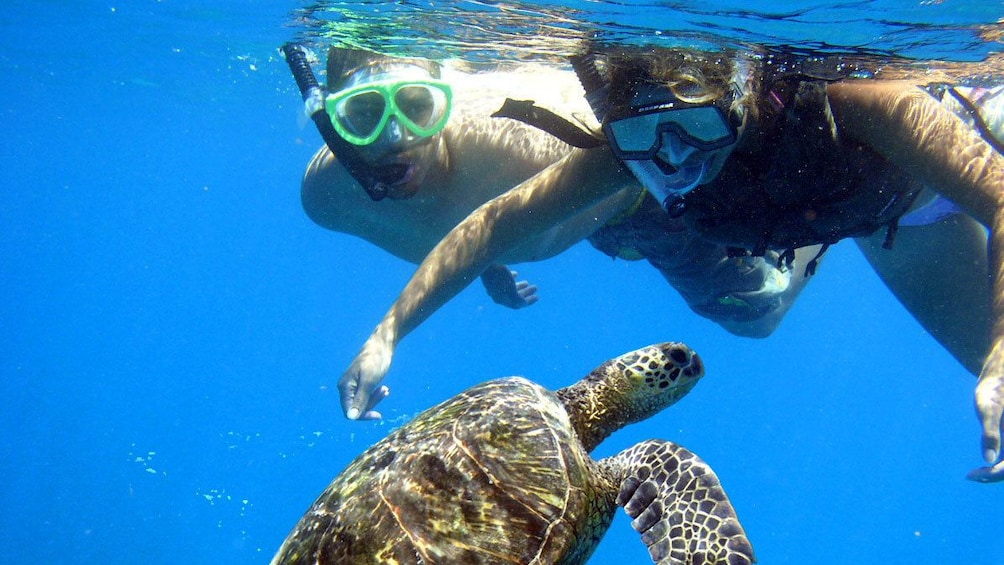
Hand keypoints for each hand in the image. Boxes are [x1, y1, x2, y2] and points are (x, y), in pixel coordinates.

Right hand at [338, 334, 393, 419]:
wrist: (383, 343)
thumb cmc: (376, 361)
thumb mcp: (369, 382)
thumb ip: (360, 400)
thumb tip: (350, 418)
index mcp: (344, 387)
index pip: (350, 412)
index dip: (363, 416)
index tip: (379, 415)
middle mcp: (345, 387)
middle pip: (356, 408)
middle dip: (372, 404)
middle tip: (385, 391)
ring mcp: (352, 384)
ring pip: (363, 402)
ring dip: (375, 398)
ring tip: (386, 390)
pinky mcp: (360, 382)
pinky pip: (366, 395)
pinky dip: (376, 394)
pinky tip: (385, 389)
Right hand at [479, 264, 538, 308]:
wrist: (484, 259)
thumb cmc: (499, 274)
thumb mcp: (510, 288)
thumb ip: (517, 298)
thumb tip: (523, 304)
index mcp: (500, 299)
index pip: (516, 304)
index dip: (528, 302)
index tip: (537, 297)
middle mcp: (495, 294)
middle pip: (513, 297)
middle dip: (525, 293)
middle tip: (535, 287)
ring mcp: (492, 285)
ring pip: (508, 289)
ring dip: (519, 287)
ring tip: (527, 282)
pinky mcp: (491, 276)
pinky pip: (503, 280)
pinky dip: (511, 279)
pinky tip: (516, 274)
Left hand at [969, 341, 1003, 481]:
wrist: (1001, 371)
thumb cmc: (995, 388)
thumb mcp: (989, 408)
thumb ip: (990, 433)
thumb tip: (988, 459)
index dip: (994, 475)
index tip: (970, 475)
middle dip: (996, 475)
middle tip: (972, 476)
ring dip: (998, 472)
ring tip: (975, 474)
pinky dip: (999, 462)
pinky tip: (983, 464)